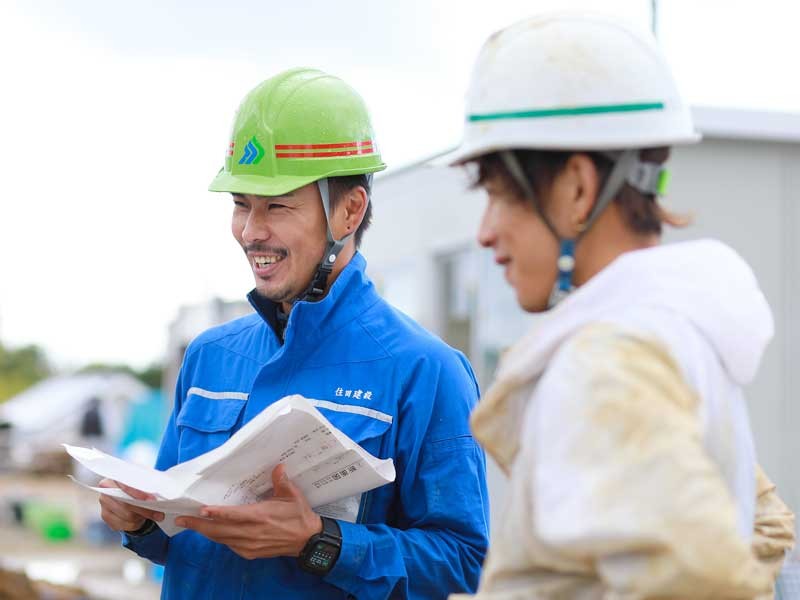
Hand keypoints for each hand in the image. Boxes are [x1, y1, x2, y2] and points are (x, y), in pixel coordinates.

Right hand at [98, 479, 164, 531]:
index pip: (126, 486)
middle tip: (159, 515)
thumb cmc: (136, 488)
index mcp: (115, 478)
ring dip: (141, 517)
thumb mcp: (142, 484)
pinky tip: (139, 519)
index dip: (139, 494)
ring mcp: (104, 504)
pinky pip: (123, 525)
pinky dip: (135, 524)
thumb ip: (146, 488)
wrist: (126, 496)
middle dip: (145, 510)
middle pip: (127, 504)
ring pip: (127, 516)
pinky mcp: (105, 516)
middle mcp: (106, 490)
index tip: (152, 500)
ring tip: (152, 515)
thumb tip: (158, 497)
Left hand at [175, 464, 322, 559]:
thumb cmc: (299, 516)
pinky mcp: (250, 553)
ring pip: (221, 539)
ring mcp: (250, 545)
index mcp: (260, 516)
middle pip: (219, 531)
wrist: (307, 541)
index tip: (200, 510)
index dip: (216, 513)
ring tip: (189, 524)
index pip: (233, 515)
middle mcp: (252, 533)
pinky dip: (218, 538)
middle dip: (198, 525)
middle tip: (181, 519)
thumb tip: (278, 466)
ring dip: (205, 532)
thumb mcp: (292, 495)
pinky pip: (229, 545)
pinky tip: (211, 532)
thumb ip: (281, 481)